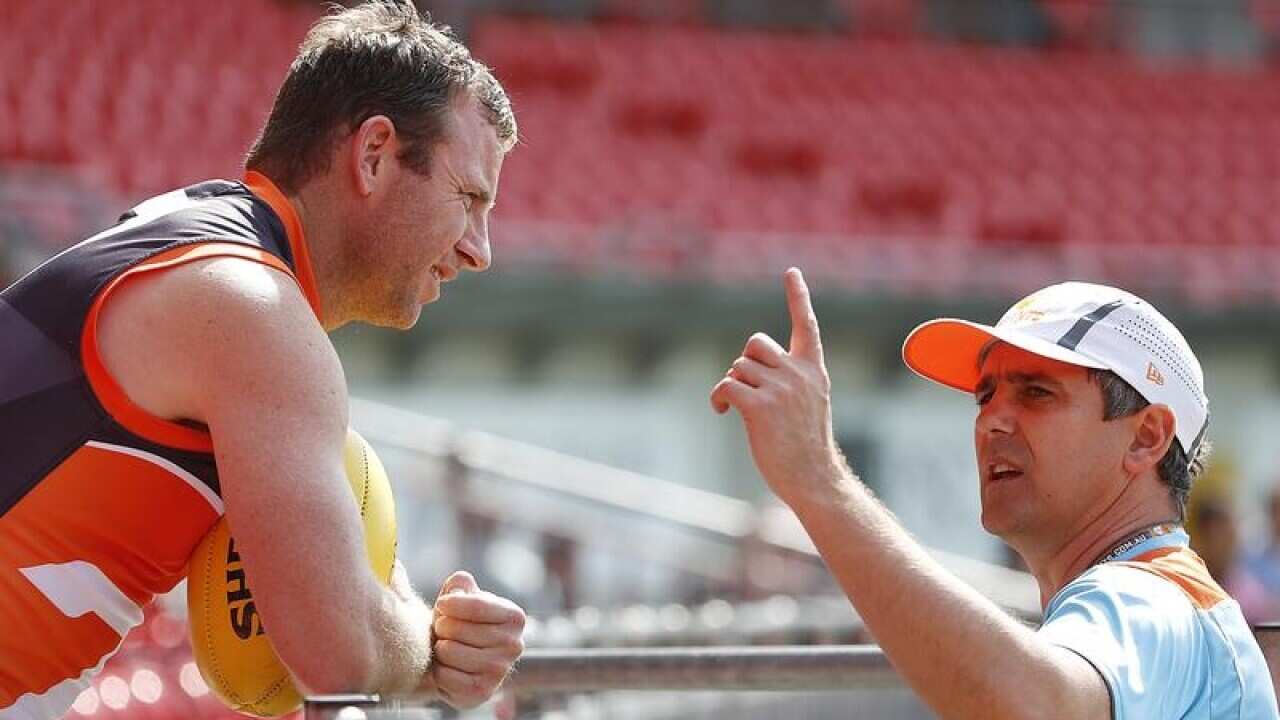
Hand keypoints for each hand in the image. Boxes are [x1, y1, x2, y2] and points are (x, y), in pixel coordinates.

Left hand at [429, 571, 525, 709]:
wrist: (464, 663)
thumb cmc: (462, 624)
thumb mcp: (463, 598)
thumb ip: (460, 584)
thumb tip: (460, 583)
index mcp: (514, 617)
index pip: (475, 605)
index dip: (450, 603)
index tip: (442, 605)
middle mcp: (514, 644)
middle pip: (456, 629)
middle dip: (442, 627)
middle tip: (446, 631)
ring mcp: (500, 670)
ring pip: (448, 651)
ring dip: (439, 650)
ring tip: (448, 648)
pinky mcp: (482, 692)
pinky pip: (444, 676)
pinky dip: (439, 671)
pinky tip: (449, 668)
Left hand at [710, 268, 840, 504]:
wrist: (813, 478)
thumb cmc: (805, 447)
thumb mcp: (808, 405)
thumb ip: (788, 380)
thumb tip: (744, 368)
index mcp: (813, 370)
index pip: (806, 325)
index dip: (797, 297)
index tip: (791, 272)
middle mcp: (799, 374)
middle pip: (755, 344)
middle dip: (744, 363)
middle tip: (746, 390)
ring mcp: (780, 389)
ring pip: (737, 367)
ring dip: (731, 386)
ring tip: (736, 409)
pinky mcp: (759, 407)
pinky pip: (726, 385)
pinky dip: (718, 398)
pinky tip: (723, 412)